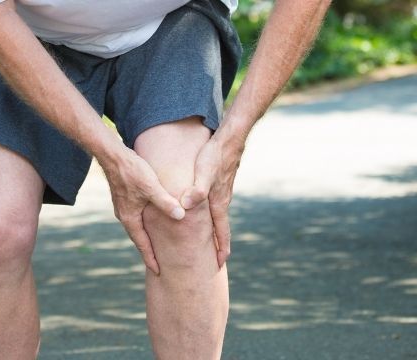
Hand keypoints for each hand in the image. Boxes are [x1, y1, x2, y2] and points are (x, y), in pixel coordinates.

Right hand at [100, 149, 184, 275]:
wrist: (112, 155)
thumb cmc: (132, 171)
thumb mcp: (152, 187)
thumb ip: (166, 202)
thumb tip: (180, 216)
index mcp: (130, 218)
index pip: (142, 244)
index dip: (151, 258)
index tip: (158, 271)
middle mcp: (125, 215)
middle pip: (138, 238)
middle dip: (148, 251)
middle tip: (158, 265)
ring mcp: (123, 207)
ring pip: (137, 227)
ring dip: (146, 238)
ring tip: (156, 246)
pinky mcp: (125, 197)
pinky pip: (136, 217)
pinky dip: (144, 225)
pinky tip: (151, 222)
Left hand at [179, 136, 243, 268]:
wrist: (230, 139)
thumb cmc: (215, 155)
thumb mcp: (203, 172)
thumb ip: (197, 190)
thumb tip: (187, 205)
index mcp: (218, 202)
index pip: (221, 231)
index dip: (221, 248)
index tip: (220, 263)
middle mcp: (222, 200)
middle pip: (222, 228)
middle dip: (220, 245)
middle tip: (218, 260)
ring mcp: (222, 192)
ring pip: (219, 217)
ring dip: (217, 231)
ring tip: (213, 242)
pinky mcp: (220, 183)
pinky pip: (216, 205)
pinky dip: (214, 216)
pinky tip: (208, 213)